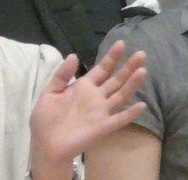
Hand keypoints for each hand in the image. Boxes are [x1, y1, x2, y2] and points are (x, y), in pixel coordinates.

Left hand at [29, 41, 145, 173]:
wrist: (45, 144)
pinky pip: (119, 120)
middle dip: (128, 67)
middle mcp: (96, 97)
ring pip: (121, 95)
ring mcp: (101, 112)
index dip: (111, 57)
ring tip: (142, 70)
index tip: (121, 43)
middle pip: (116, 79)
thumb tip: (73, 55)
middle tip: (141, 53)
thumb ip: (62, 75)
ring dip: (132, 84)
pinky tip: (141, 105)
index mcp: (83, 87)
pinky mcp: (103, 127)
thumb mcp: (50, 92)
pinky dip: (130, 113)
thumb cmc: (45, 119)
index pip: (101, 69)